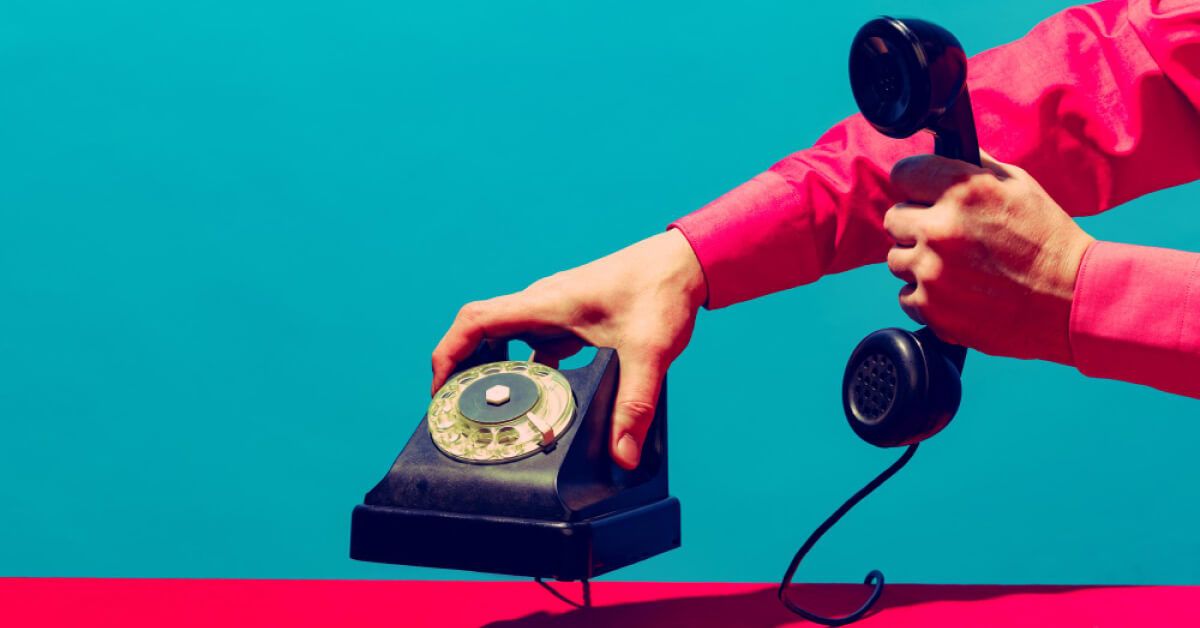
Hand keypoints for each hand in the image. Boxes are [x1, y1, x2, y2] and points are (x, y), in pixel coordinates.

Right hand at [431, 229, 706, 468]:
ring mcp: (556, 311)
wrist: (684, 264)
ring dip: (496, 370)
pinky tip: (541, 399)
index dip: (449, 352)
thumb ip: (633, 406)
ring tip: (494, 410)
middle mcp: (543, 304)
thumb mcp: (648, 354)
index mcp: (545, 304)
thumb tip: (621, 455)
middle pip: (483, 332)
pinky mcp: (573, 320)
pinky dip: (529, 370)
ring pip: (509, 339)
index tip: (440, 388)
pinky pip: (535, 345)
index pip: (476, 321)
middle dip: (465, 368)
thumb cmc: (660, 293)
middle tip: (461, 409)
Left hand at [884, 152, 1094, 363]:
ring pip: (897, 259)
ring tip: (957, 266)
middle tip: (945, 234)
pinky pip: (906, 295)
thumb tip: (942, 150)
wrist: (1072, 299)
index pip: (904, 173)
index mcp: (963, 191)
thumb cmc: (1047, 239)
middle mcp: (941, 230)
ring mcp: (933, 273)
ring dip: (919, 261)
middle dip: (916, 223)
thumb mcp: (1018, 185)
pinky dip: (926, 296)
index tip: (921, 192)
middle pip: (894, 218)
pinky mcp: (931, 309)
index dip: (914, 183)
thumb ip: (973, 166)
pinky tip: (958, 291)